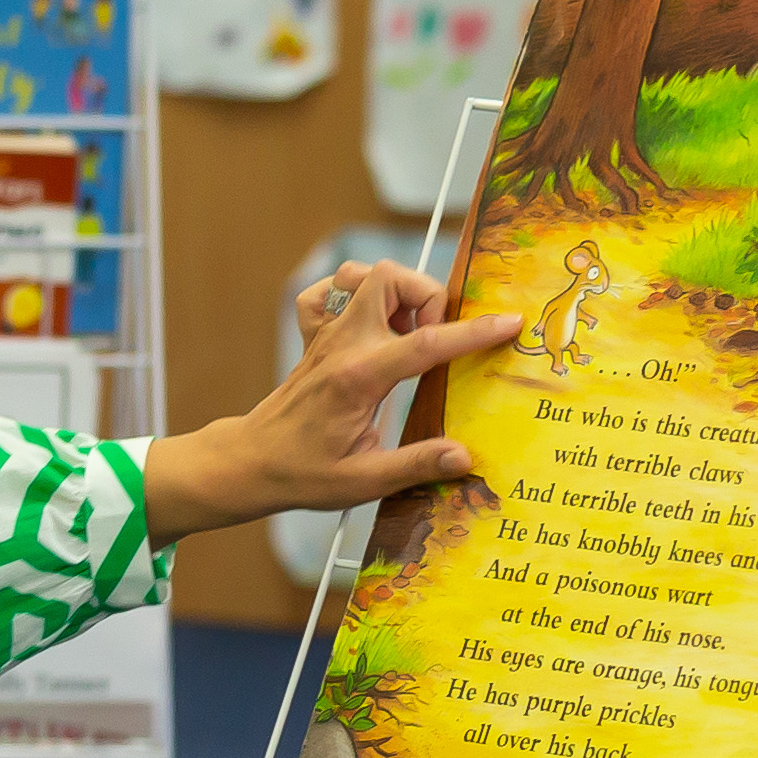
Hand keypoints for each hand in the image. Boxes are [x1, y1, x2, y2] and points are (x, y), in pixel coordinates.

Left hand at [142, 261, 522, 541]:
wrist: (249, 462)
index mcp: (358, 378)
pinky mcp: (314, 337)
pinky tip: (369, 325)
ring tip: (409, 331)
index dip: (473, 332)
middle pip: (388, 279)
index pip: (425, 343)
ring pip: (361, 275)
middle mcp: (341, 345)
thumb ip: (416, 466)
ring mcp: (325, 336)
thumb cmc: (302, 474)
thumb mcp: (363, 482)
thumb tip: (464, 457)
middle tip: (438, 337)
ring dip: (395, 291)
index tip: (508, 324)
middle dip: (428, 295)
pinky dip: (353, 293)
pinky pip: (330, 290)